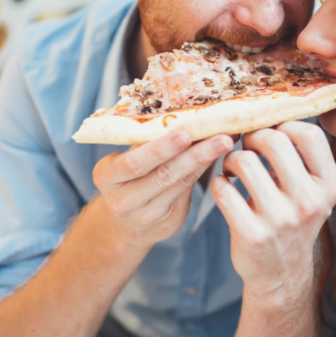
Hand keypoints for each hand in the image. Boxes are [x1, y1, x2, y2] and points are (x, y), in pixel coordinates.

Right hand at [93, 131, 233, 251]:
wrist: (123, 225)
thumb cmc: (124, 179)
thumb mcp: (121, 162)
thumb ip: (144, 143)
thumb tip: (182, 111)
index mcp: (107, 176)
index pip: (134, 163)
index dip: (160, 149)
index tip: (185, 134)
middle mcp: (124, 200)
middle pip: (164, 174)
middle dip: (196, 154)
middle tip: (221, 137)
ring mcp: (147, 214)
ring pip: (182, 182)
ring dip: (207, 159)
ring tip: (228, 140)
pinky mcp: (169, 219)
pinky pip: (189, 189)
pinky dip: (205, 170)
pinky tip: (220, 155)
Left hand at [211, 122, 335, 302]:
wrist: (281, 274)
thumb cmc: (291, 220)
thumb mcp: (312, 193)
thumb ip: (301, 159)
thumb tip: (271, 113)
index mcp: (329, 186)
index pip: (309, 134)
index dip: (283, 125)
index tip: (270, 134)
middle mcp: (309, 202)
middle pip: (274, 141)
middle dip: (252, 137)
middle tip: (245, 146)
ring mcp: (281, 220)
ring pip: (244, 161)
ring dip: (231, 160)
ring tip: (232, 169)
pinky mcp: (252, 234)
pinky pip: (223, 189)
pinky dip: (219, 184)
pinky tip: (225, 189)